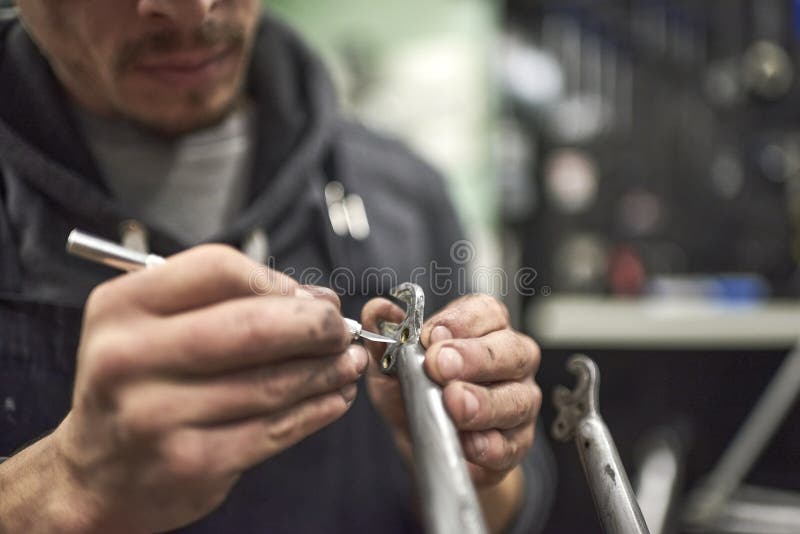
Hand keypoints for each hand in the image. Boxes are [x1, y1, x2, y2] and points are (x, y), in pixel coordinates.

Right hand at [47, 245, 366, 532]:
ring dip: (325, 370)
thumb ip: (227, 304)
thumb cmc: (139, 386)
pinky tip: (334, 399)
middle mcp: (130, 357)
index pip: (220, 268)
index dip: (277, 281)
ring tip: (349, 362)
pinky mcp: (189, 462)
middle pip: (253, 325)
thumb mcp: (154, 327)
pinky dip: (315, 411)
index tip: (308, 297)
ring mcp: (157, 414)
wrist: (96, 475)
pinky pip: (272, 430)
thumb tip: (316, 299)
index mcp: (123, 307)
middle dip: (315, 326)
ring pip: (271, 382)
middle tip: (340, 330)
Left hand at [362, 294, 540, 528]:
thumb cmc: (412, 396)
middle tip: (440, 365)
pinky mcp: (518, 443)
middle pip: (510, 350)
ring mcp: (520, 401)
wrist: (420, 447)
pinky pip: (511, 444)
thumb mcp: (390, 366)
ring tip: (453, 403)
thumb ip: (384, 337)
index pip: (487, 311)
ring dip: (484, 402)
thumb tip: (377, 312)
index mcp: (484, 329)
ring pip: (516, 398)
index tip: (431, 335)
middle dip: (474, 357)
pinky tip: (469, 443)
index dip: (461, 321)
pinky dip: (489, 445)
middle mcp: (511, 360)